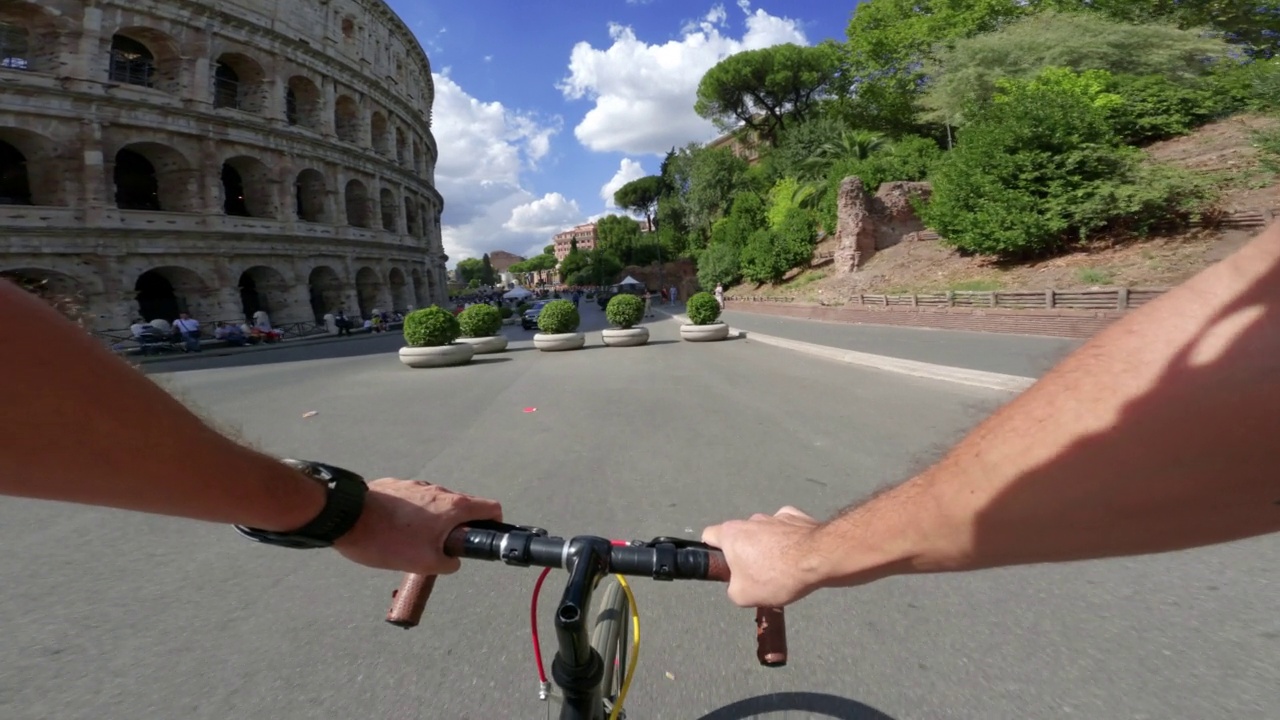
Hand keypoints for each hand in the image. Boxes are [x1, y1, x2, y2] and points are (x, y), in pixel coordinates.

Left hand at [335, 479, 501, 573]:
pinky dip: (411, 516)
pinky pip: (413, 501)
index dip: (494, 523)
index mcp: (453, 507)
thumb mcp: (425, 563)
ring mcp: (416, 485)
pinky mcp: (396, 486)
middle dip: (459, 528)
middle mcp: (438, 490)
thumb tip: (452, 560)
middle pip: (462, 507)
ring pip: (435, 505)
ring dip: (433, 522)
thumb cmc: (387, 540)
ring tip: (412, 543)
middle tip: (443, 549)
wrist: (346, 517)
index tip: (486, 537)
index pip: (491, 507)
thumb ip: (448, 563)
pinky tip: (393, 531)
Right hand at [702, 506, 822, 607]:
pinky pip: (787, 528)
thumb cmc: (778, 575)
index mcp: (731, 534)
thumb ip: (732, 589)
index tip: (723, 566)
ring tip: (783, 569)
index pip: (709, 536)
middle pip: (740, 536)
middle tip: (757, 575)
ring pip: (764, 532)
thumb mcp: (743, 596)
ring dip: (769, 547)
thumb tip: (738, 586)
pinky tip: (798, 555)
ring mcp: (775, 516)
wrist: (819, 558)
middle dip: (745, 554)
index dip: (712, 552)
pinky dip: (789, 540)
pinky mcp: (797, 517)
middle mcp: (750, 520)